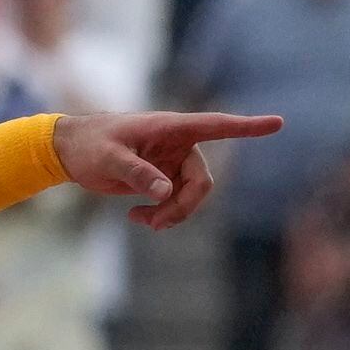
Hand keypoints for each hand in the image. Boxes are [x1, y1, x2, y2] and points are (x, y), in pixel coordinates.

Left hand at [55, 109, 283, 229]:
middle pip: (203, 182)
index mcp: (171, 127)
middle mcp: (179, 143)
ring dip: (171, 215)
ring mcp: (172, 162)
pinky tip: (136, 218)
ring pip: (191, 197)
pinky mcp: (163, 177)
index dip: (247, 127)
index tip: (277, 124)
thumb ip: (137, 173)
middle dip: (185, 208)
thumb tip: (164, 192)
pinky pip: (176, 202)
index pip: (217, 125)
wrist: (72, 152)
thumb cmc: (89, 145)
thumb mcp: (109, 159)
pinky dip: (161, 215)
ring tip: (140, 221)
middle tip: (157, 225)